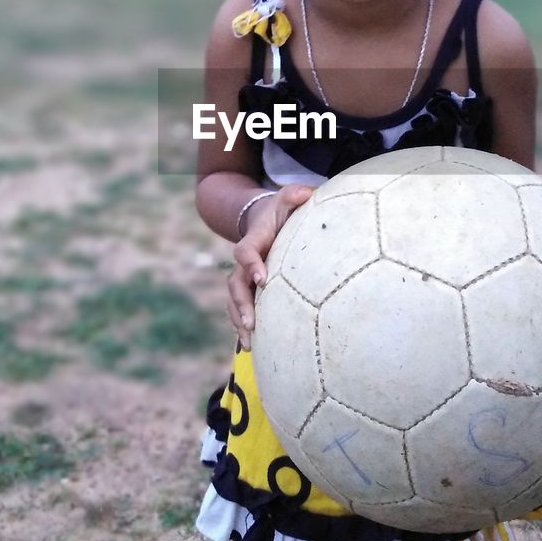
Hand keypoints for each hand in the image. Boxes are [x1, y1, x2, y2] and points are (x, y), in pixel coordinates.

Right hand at [228, 184, 312, 349]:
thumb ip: (293, 195)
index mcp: (253, 241)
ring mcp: (244, 279)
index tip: (262, 279)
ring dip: (239, 322)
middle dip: (241, 304)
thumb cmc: (282, 212)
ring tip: (250, 343)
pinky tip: (252, 348)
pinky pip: (240, 311)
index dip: (250, 264)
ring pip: (234, 302)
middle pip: (235, 284)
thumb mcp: (287, 199)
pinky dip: (243, 328)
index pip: (245, 252)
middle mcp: (244, 262)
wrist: (264, 222)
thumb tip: (306, 193)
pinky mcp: (248, 292)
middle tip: (252, 323)